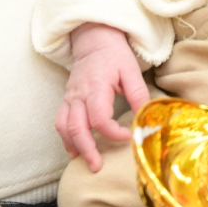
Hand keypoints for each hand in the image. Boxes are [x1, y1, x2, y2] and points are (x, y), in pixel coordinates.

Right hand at [56, 23, 149, 170]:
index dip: (113, 132)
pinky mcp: (67, 99)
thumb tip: (146, 119)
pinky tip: (75, 149)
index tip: (128, 135)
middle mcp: (79, 94)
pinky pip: (60, 121)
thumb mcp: (131, 71)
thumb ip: (139, 95)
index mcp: (97, 87)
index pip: (99, 118)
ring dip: (74, 146)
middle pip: (77, 127)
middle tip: (98, 166)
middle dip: (87, 149)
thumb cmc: (115, 56)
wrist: (94, 40)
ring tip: (86, 161)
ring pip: (64, 127)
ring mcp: (70, 97)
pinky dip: (66, 137)